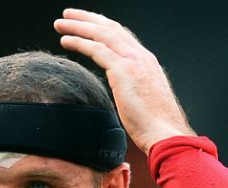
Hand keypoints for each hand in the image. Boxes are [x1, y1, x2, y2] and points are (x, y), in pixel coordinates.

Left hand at [54, 8, 195, 154]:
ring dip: (79, 26)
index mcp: (148, 63)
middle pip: (111, 28)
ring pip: (102, 34)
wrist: (166, 133)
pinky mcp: (123, 71)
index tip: (89, 24)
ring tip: (60, 23)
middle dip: (88, 19)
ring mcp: (134, 61)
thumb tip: (124, 98)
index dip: (104, 27)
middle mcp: (142, 57)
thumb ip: (133, 92)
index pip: (123, 36)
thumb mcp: (144, 102)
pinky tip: (65, 40)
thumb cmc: (156, 127)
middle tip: (69, 14)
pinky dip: (79, 42)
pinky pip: (97, 49)